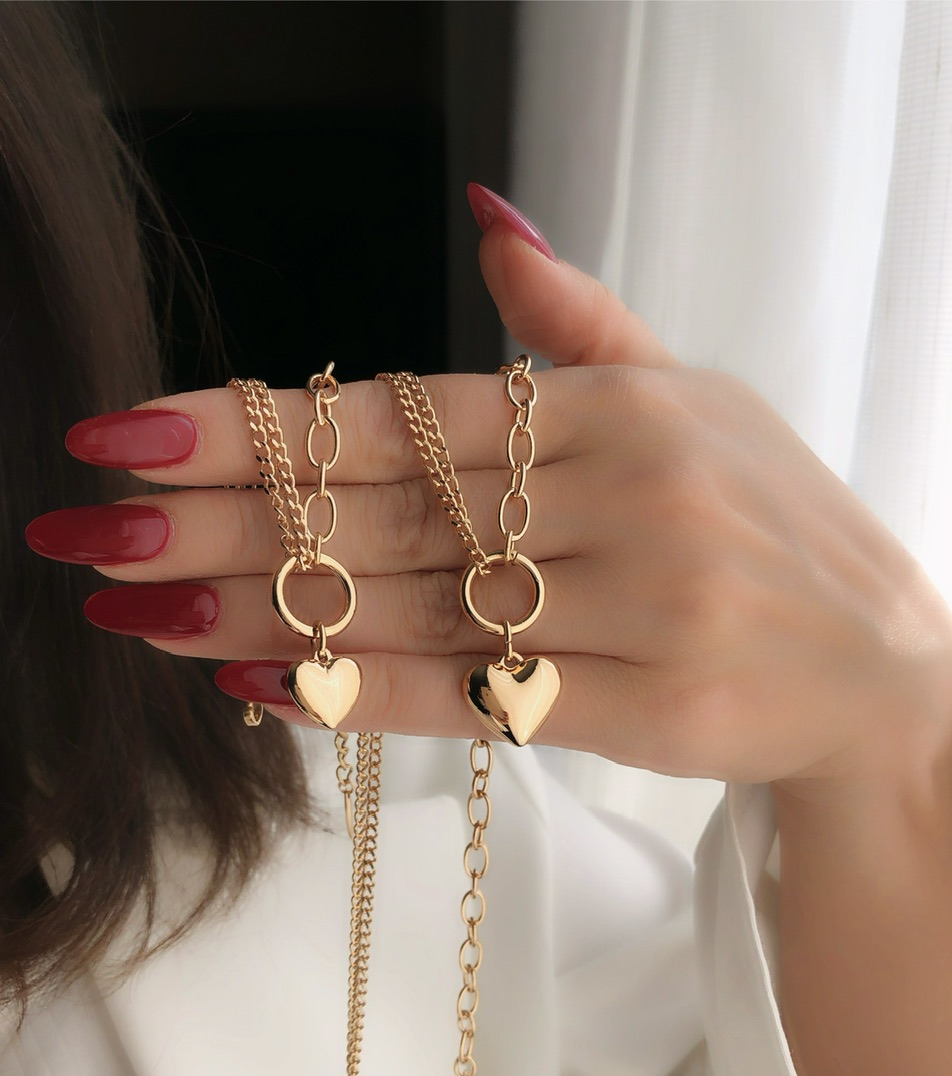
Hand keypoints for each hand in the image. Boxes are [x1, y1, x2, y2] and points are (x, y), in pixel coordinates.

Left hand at [31, 215, 951, 785]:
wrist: (884, 664)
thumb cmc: (770, 523)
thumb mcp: (695, 398)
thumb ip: (581, 324)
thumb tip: (488, 220)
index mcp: (623, 406)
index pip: (401, 411)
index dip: (254, 424)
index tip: (128, 432)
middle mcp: (631, 495)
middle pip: (381, 510)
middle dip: (217, 520)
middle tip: (83, 528)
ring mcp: (648, 606)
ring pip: (413, 607)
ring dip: (257, 611)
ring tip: (134, 609)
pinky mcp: (656, 712)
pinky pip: (481, 699)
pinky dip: (362, 692)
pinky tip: (253, 683)